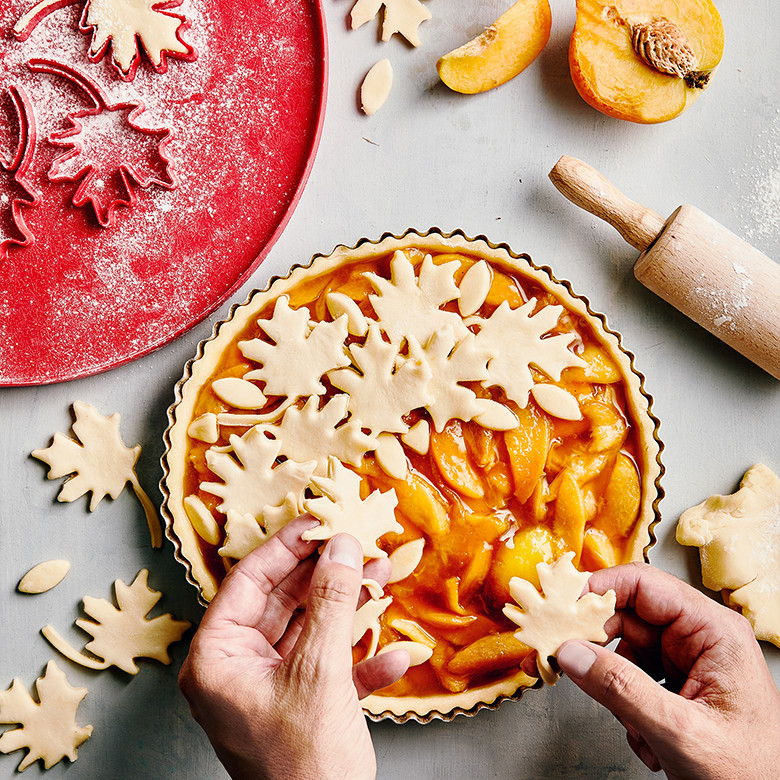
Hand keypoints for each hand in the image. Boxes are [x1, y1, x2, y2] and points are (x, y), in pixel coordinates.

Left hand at [178, 515, 408, 779]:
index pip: (247, 582)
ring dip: (349, 608)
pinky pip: (329, 667)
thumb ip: (330, 602)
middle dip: (325, 574)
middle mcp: (239, 670)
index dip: (285, 547)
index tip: (317, 520)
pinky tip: (397, 653)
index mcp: (218, 661)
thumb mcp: (319, 672)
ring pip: (310, 628)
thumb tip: (340, 546)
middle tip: (355, 544)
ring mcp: (271, 688)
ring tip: (381, 577)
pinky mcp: (302, 705)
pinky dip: (362, 659)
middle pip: (282, 601)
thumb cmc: (306, 766)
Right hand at [554, 562, 779, 779]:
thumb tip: (572, 652)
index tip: (562, 603)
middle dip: (600, 645)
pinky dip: (628, 706)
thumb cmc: (749, 774)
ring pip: (626, 650)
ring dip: (618, 687)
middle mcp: (701, 638)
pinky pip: (633, 676)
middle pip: (629, 616)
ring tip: (635, 724)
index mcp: (714, 631)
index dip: (599, 588)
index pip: (645, 585)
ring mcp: (689, 661)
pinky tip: (647, 736)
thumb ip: (621, 689)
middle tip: (568, 659)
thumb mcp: (679, 731)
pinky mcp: (679, 684)